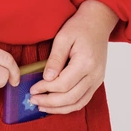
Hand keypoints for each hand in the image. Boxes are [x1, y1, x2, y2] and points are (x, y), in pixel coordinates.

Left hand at [29, 0, 119, 114]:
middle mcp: (94, 75)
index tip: (32, 89)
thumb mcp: (63, 37)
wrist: (98, 22)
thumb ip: (55, 59)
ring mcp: (97, 80)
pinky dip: (69, 105)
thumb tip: (47, 78)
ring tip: (42, 106)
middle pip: (70, 97)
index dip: (45, 89)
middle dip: (50, 102)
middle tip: (33, 100)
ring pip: (78, 103)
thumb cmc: (80, 27)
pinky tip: (56, 105)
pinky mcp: (97, 81)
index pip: (63, 84)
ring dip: (59, 108)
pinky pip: (83, 100)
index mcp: (86, 62)